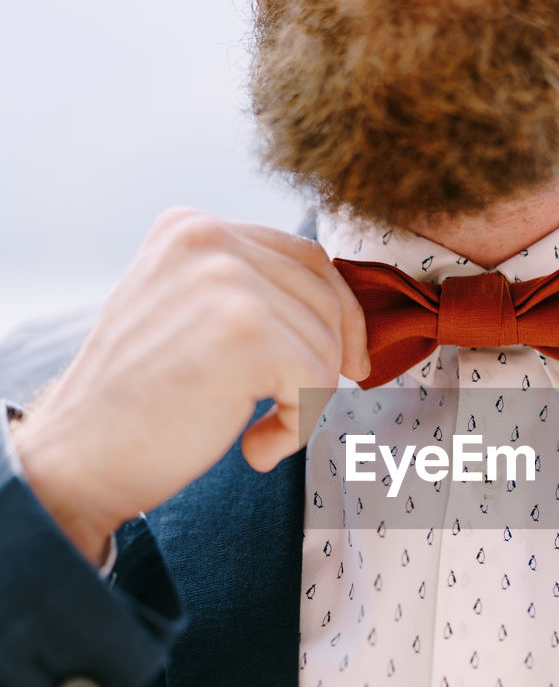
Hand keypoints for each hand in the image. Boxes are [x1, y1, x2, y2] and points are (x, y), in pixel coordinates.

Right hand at [13, 209, 368, 563]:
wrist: (81, 458)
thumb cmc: (139, 402)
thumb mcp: (187, 315)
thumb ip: (246, 293)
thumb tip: (342, 312)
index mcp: (191, 228)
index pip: (305, 257)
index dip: (340, 314)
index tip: (349, 362)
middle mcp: (208, 239)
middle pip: (324, 297)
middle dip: (328, 362)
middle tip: (296, 411)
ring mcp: (226, 281)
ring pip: (326, 342)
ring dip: (307, 401)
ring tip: (260, 431)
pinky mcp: (246, 332)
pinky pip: (317, 382)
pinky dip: (299, 427)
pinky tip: (256, 448)